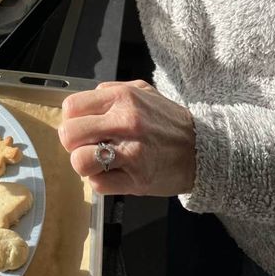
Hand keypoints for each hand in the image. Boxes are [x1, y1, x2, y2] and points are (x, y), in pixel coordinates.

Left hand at [58, 80, 195, 195]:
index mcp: (122, 98)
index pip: (71, 108)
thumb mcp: (142, 91)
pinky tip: (114, 173)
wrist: (205, 150)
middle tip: (88, 145)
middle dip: (73, 143)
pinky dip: (101, 181)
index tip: (82, 126)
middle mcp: (125, 122)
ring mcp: (131, 153)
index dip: (72, 120)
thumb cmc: (169, 121)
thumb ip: (111, 91)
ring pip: (79, 162)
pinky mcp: (136, 180)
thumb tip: (86, 100)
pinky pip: (98, 184)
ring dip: (85, 164)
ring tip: (99, 161)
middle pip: (69, 135)